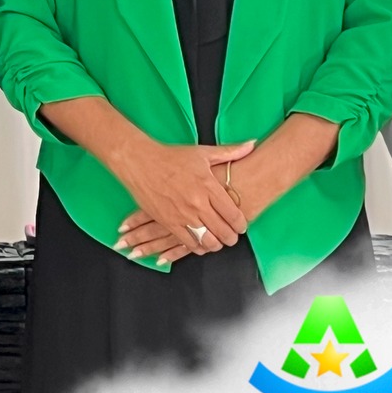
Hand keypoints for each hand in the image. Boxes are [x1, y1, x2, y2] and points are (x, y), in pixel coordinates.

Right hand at [112, 138, 252, 262]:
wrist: (139, 162)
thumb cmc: (171, 156)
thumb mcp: (202, 152)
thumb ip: (229, 152)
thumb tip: (252, 145)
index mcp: (208, 185)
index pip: (233, 214)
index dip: (241, 224)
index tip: (242, 226)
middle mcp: (197, 203)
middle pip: (223, 231)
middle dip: (231, 238)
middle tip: (232, 237)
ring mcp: (183, 214)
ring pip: (208, 241)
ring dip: (216, 245)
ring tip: (217, 242)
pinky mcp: (169, 222)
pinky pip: (188, 243)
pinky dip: (198, 247)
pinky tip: (200, 243)